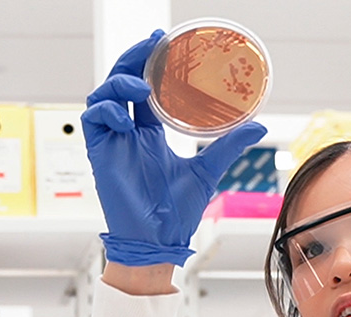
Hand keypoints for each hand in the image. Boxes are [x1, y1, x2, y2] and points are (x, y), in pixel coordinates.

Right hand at [83, 30, 266, 266]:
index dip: (149, 64)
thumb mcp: (206, 170)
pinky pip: (93, 120)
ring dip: (120, 83)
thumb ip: (227, 145)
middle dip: (132, 60)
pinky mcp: (101, 154)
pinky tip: (127, 117)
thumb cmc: (174, 213)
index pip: (144, 90)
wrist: (158, 240)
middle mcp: (128, 135)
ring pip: (103, 96)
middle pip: (120, 84)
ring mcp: (113, 143)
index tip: (161, 41)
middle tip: (150, 45)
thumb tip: (256, 125)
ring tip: (142, 86)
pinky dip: (108, 111)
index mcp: (149, 135)